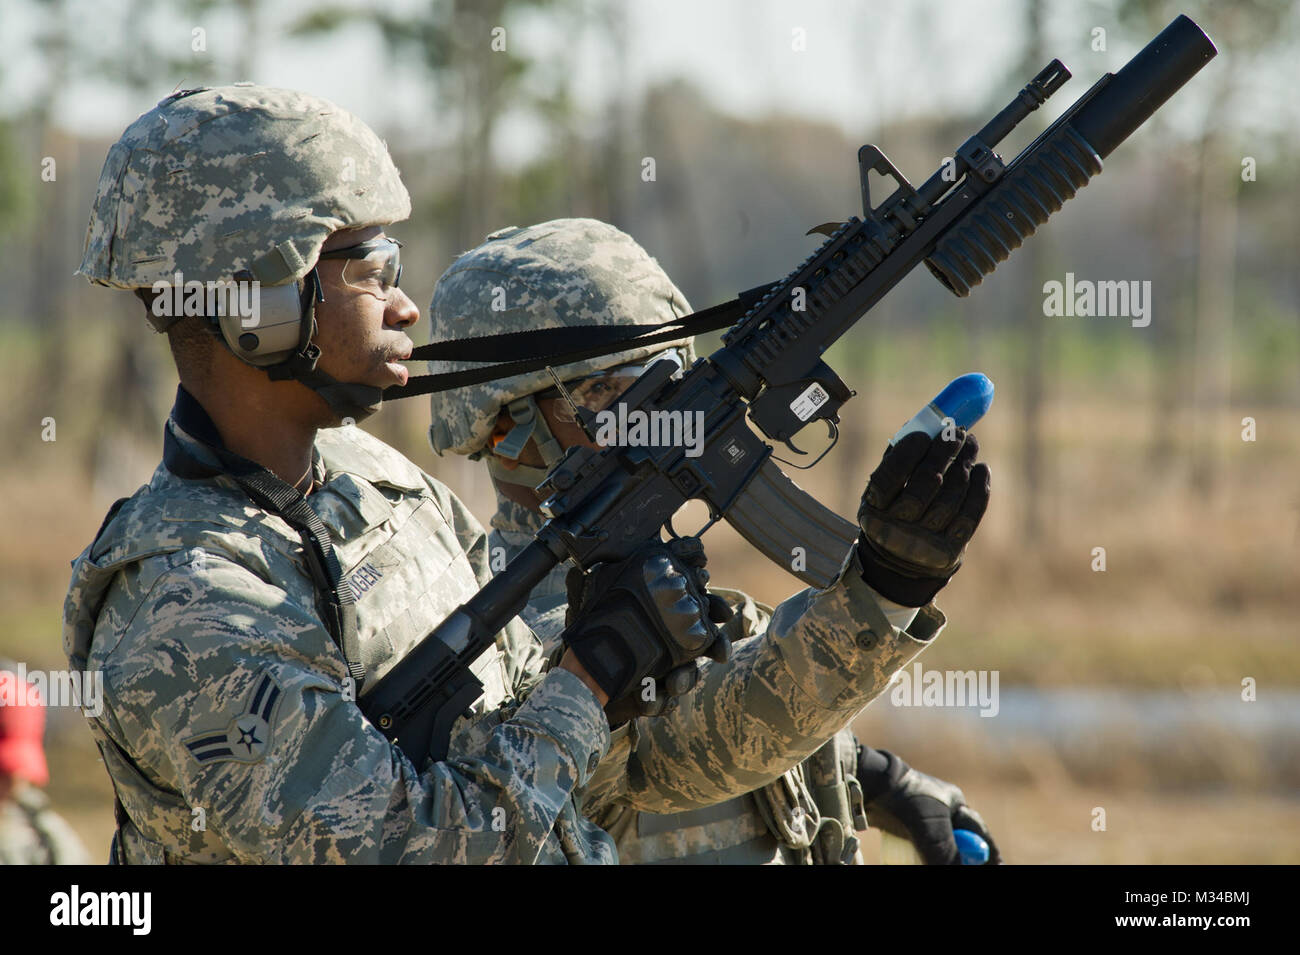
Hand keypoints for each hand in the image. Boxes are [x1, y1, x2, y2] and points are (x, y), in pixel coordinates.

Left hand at [562, 536, 731, 715]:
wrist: (577, 669)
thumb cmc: (593, 627)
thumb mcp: (592, 600)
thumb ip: (593, 581)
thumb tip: (580, 565)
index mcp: (665, 614)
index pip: (700, 607)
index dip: (716, 609)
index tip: (723, 612)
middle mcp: (671, 642)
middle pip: (706, 645)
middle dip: (717, 647)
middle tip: (720, 653)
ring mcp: (664, 671)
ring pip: (687, 675)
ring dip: (684, 678)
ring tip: (673, 682)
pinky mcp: (651, 696)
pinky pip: (661, 702)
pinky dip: (656, 701)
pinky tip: (647, 698)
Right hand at [856, 428, 989, 606]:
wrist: (902, 562)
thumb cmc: (894, 511)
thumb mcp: (884, 489)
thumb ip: (898, 459)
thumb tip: (924, 423)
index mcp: (873, 510)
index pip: (891, 475)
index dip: (912, 450)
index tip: (928, 431)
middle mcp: (894, 530)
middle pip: (926, 483)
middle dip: (945, 451)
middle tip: (957, 431)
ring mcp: (922, 544)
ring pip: (952, 496)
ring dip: (964, 464)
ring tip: (970, 445)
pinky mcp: (948, 551)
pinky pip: (970, 515)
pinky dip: (979, 488)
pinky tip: (979, 469)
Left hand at [857, 747, 1000, 864]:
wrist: (870, 788)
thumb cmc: (907, 803)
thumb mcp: (933, 833)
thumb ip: (949, 855)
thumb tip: (962, 869)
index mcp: (954, 803)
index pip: (978, 832)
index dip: (987, 853)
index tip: (995, 867)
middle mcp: (940, 808)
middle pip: (959, 842)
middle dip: (962, 858)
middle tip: (965, 867)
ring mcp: (921, 815)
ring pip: (938, 846)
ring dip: (938, 858)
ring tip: (927, 859)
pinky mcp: (903, 822)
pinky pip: (919, 846)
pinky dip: (921, 856)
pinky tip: (916, 860)